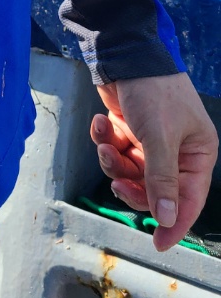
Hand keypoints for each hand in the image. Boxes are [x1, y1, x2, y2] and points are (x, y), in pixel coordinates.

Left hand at [91, 73, 217, 251]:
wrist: (124, 52)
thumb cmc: (152, 91)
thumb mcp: (159, 137)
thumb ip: (162, 179)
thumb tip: (166, 218)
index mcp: (197, 154)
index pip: (188, 200)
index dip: (173, 224)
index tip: (157, 244)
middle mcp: (177, 151)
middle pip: (154, 190)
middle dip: (132, 187)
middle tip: (116, 183)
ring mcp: (151, 141)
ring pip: (130, 171)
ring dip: (113, 162)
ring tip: (106, 143)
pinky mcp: (129, 130)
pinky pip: (116, 150)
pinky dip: (105, 140)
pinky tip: (100, 123)